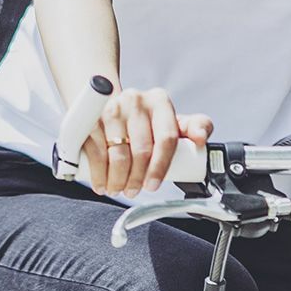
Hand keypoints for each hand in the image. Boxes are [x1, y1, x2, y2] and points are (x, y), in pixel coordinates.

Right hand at [82, 87, 213, 194]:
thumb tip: (200, 138)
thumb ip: (197, 127)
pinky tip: (102, 184)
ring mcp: (111, 108)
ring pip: (117, 154)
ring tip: (118, 189)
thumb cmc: (148, 122)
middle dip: (137, 178)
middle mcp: (135, 100)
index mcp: (159, 101)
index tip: (154, 185)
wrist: (112, 107)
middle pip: (141, 149)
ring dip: (118, 179)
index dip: (161, 166)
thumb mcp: (174, 122)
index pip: (166, 137)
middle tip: (133, 191)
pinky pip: (96, 152)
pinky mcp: (90, 118)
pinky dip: (99, 173)